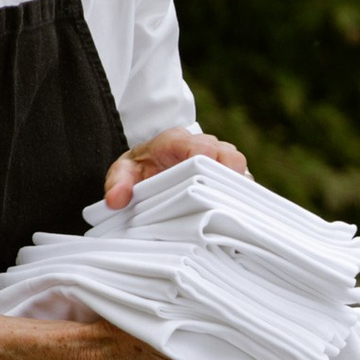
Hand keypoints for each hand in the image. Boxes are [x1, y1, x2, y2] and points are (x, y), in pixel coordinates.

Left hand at [102, 126, 248, 211]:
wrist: (149, 164)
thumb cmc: (139, 167)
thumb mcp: (123, 172)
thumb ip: (118, 182)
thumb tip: (116, 200)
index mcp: (178, 141)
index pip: (203, 148)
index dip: (210, 167)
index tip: (209, 190)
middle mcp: (205, 145)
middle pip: (231, 158)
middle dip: (230, 183)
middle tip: (224, 210)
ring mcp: (220, 159)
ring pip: (241, 172)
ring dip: (237, 193)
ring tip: (230, 217)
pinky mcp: (227, 175)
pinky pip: (242, 185)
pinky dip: (240, 200)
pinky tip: (234, 218)